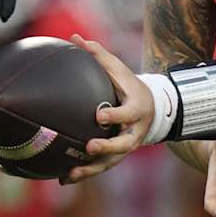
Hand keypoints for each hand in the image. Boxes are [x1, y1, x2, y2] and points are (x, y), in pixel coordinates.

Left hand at [64, 34, 151, 181]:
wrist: (152, 109)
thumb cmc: (129, 85)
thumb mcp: (119, 70)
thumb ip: (99, 55)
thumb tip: (75, 37)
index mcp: (136, 109)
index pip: (127, 114)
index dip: (115, 116)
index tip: (99, 115)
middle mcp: (134, 132)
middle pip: (123, 144)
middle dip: (107, 147)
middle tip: (89, 147)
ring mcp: (127, 146)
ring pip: (111, 162)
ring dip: (91, 168)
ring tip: (70, 173)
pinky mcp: (117, 156)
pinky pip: (101, 167)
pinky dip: (84, 173)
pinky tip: (63, 179)